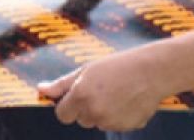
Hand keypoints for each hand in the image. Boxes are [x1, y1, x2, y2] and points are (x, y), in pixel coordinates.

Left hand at [39, 51, 166, 131]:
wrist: (151, 71)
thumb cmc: (117, 66)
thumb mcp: (85, 70)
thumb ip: (61, 84)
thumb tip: (41, 90)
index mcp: (81, 97)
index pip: (62, 115)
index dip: (67, 106)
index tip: (75, 97)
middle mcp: (95, 112)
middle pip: (80, 120)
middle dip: (86, 108)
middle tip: (100, 89)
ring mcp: (112, 122)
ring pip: (98, 122)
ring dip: (102, 112)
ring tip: (115, 93)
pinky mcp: (127, 127)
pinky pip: (115, 125)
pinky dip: (118, 116)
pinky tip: (126, 100)